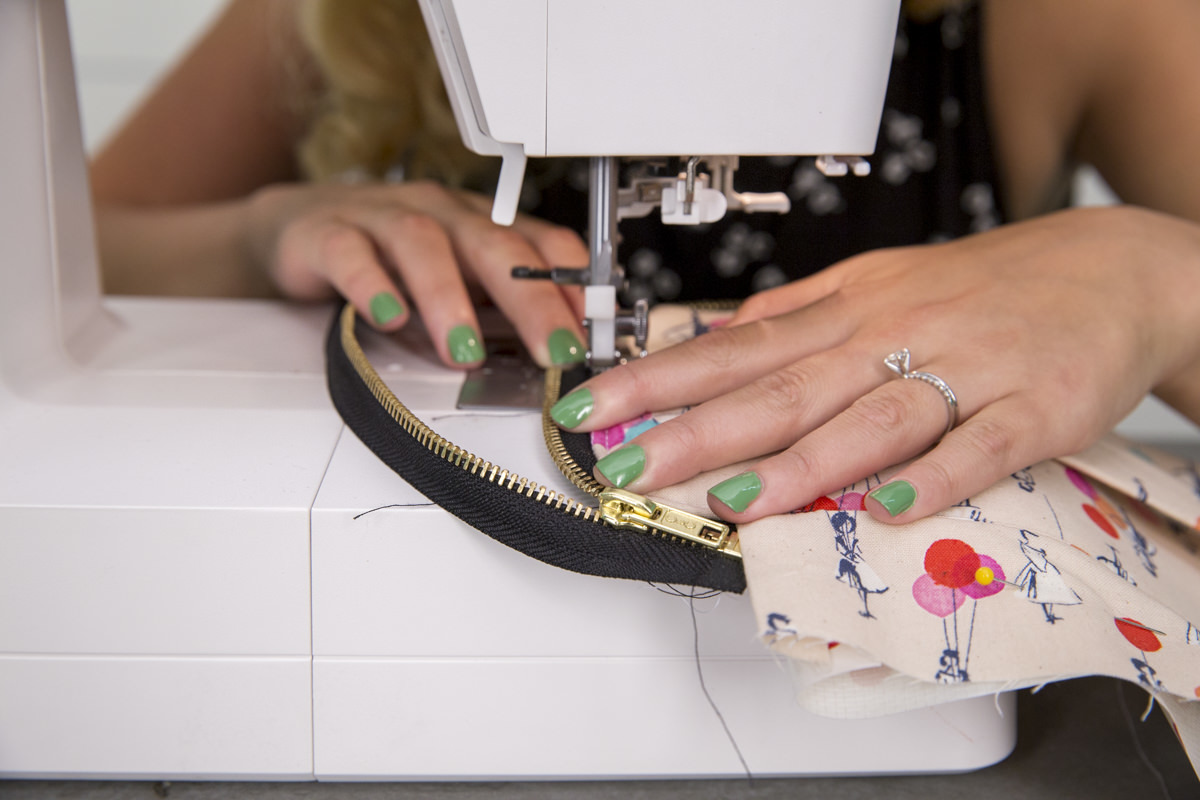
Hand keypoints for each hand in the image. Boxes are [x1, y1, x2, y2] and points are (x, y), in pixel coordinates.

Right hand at [246, 180, 587, 367]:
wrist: (299, 229)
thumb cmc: (389, 261)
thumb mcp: (459, 285)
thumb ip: (501, 313)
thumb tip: (560, 358)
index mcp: (481, 226)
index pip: (543, 243)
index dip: (575, 283)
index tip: (595, 331)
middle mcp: (441, 214)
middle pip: (495, 246)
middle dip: (531, 300)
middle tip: (554, 350)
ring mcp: (383, 218)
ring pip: (424, 245)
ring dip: (450, 299)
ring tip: (465, 351)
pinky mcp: (327, 232)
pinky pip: (352, 253)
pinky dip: (373, 285)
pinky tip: (389, 316)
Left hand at [553, 207, 1199, 523]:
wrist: (1111, 267)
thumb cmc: (983, 285)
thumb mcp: (877, 282)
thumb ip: (796, 315)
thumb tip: (712, 339)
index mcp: (849, 310)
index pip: (736, 348)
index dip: (659, 378)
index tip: (595, 406)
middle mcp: (893, 337)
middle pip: (783, 387)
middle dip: (697, 429)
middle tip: (629, 463)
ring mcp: (965, 371)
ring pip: (870, 420)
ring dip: (798, 463)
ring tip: (732, 500)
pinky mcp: (1033, 409)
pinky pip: (977, 448)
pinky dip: (932, 480)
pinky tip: (886, 509)